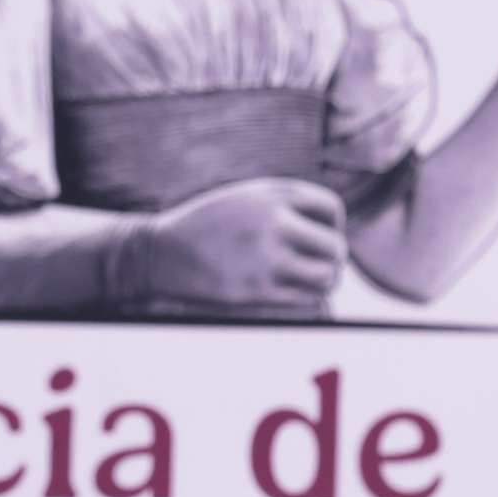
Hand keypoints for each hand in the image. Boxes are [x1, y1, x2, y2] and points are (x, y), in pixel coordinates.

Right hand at [143, 178, 346, 313]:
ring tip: (310, 283)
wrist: (162, 252)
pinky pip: (307, 301)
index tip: (319, 236)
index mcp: (272, 195)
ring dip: (324, 283)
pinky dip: (309, 301)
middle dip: (333, 260)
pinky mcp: (256, 290)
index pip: (331, 209)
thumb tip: (330, 228)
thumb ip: (285, 203)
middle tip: (319, 266)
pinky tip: (295, 297)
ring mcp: (266, 258)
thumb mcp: (245, 197)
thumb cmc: (207, 225)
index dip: (333, 226)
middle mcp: (274, 222)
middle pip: (335, 247)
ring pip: (326, 277)